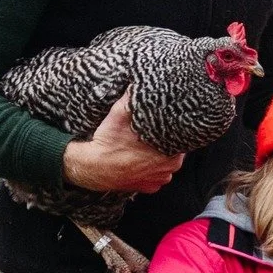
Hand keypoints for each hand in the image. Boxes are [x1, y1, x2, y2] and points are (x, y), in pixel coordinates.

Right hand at [62, 91, 183, 193]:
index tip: (167, 124)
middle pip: (176, 151)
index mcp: (170, 153)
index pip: (182, 138)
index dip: (175, 130)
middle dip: (166, 142)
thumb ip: (130, 99)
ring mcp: (158, 180)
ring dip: (160, 157)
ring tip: (146, 147)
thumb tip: (136, 84)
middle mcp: (168, 169)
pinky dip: (151, 170)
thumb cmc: (107, 143)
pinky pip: (156, 177)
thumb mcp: (118, 115)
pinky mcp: (148, 188)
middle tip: (153, 133)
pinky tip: (141, 161)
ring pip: (166, 165)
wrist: (91, 167)